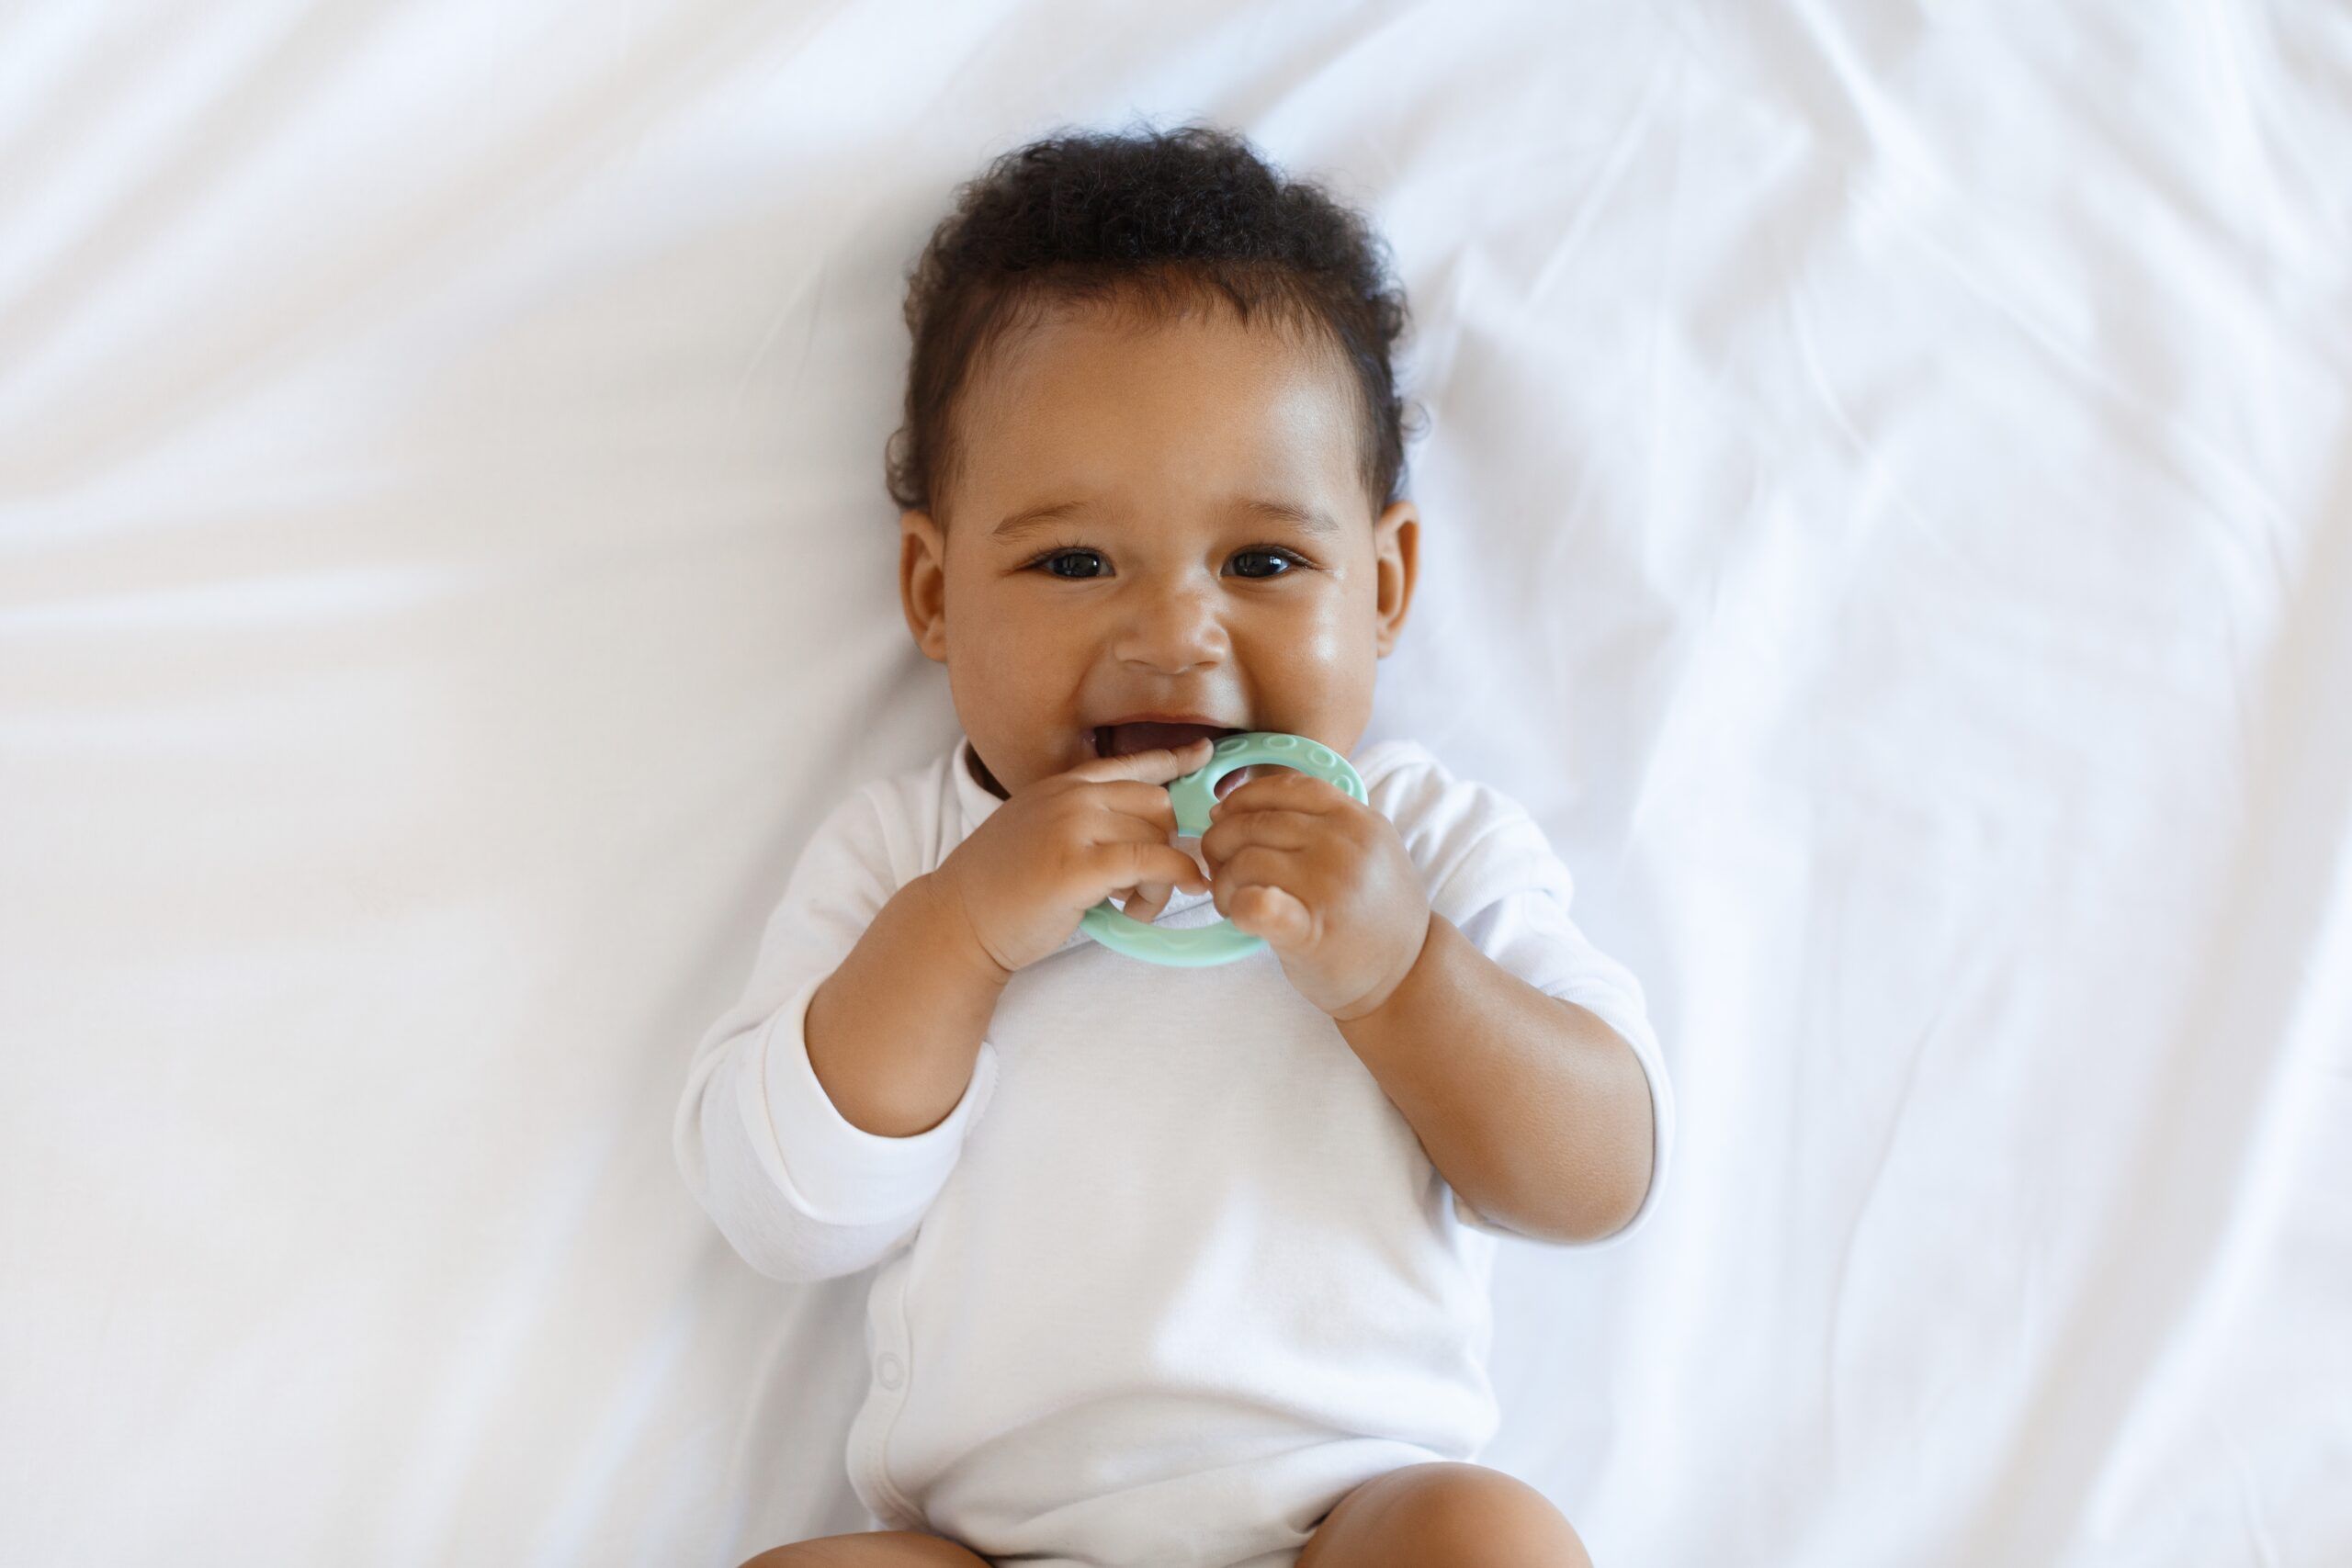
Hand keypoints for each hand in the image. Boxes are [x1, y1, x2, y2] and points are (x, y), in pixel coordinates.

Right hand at [929, 738, 1216, 976]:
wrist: (957, 921)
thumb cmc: (1000, 889)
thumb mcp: (1039, 833)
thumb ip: (1081, 822)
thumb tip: (1137, 832)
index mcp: (1062, 786)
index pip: (1130, 764)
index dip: (1173, 760)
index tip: (1203, 756)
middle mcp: (1070, 797)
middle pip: (1158, 804)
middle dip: (1166, 846)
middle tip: (1144, 888)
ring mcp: (1071, 827)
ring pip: (1158, 836)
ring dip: (1161, 880)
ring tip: (1131, 907)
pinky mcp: (1077, 867)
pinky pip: (1150, 863)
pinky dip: (1168, 883)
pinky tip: (1146, 909)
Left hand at [1197, 766, 1431, 1019]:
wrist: (1406, 974)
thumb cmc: (1374, 912)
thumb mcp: (1368, 847)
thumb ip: (1321, 821)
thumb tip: (1235, 805)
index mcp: (1356, 820)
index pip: (1286, 788)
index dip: (1245, 799)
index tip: (1226, 817)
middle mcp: (1344, 846)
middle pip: (1256, 824)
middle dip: (1221, 843)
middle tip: (1220, 869)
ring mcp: (1328, 887)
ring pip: (1245, 861)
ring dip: (1224, 882)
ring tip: (1231, 901)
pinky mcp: (1309, 932)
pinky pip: (1255, 905)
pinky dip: (1237, 906)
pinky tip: (1240, 915)